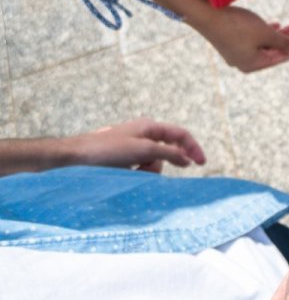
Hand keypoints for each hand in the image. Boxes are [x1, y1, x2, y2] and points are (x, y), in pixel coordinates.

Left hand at [63, 118, 205, 171]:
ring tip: (130, 171)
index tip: (201, 164)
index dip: (193, 148)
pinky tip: (124, 173)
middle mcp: (144, 134)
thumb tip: (188, 158)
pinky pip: (142, 167)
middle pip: (168, 150)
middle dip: (162, 163)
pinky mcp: (125, 159)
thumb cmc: (108, 150)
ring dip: (147, 170)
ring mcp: (134, 147)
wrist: (76, 157)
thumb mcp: (143, 150)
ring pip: (155, 161)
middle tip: (146, 170)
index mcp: (150, 126)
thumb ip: (169, 153)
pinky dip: (138, 172)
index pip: (181, 135)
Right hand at [197, 5, 288, 72]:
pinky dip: (265, 33)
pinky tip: (275, 25)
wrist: (206, 13)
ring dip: (277, 36)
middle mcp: (243, 62)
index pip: (280, 58)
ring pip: (263, 45)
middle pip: (272, 52)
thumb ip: (282, 43)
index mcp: (252, 65)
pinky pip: (253, 40)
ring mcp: (236, 52)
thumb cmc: (237, 25)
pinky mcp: (231, 41)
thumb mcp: (265, 34)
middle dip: (288, 42)